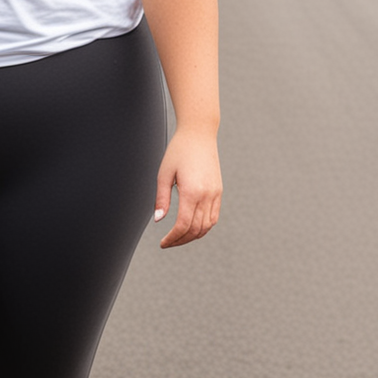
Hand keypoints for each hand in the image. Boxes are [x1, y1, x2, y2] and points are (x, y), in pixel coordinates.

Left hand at [154, 128, 220, 248]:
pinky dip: (204, 227)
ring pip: (207, 226)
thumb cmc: (178, 151)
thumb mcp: (164, 174)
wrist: (199, 135)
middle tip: (168, 243)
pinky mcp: (219, 191)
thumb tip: (158, 220)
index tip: (163, 243)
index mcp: (191, 191)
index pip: (183, 225)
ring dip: (193, 236)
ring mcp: (215, 194)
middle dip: (181, 240)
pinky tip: (192, 228)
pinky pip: (214, 216)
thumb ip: (161, 199)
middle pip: (195, 229)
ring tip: (178, 238)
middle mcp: (206, 195)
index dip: (172, 238)